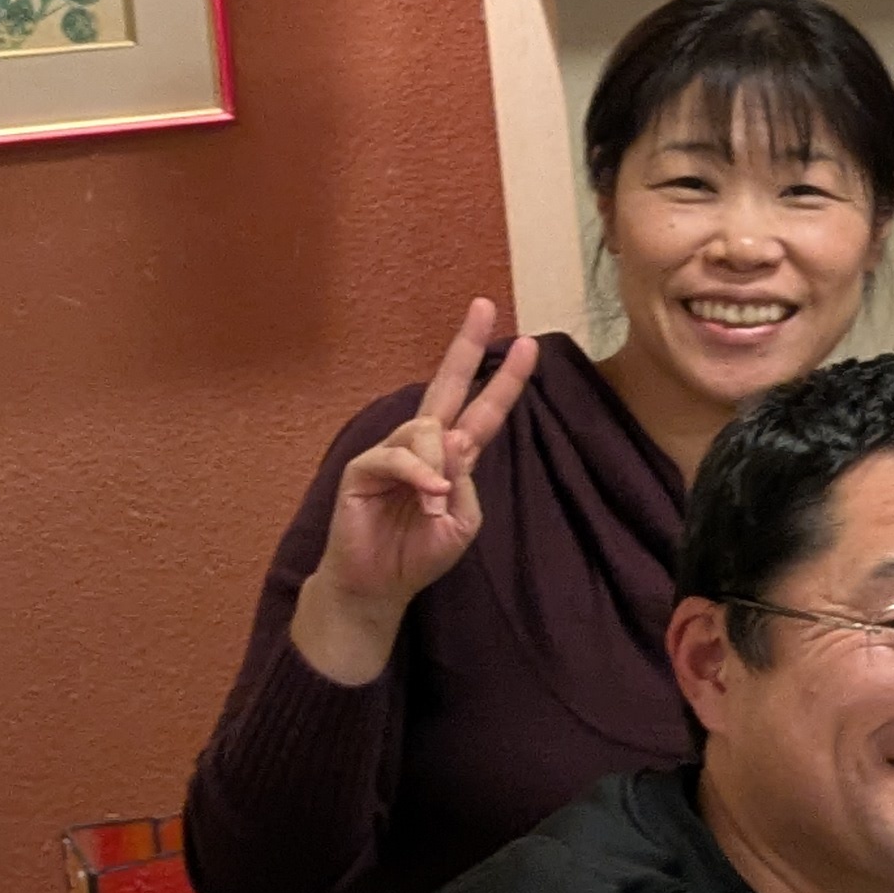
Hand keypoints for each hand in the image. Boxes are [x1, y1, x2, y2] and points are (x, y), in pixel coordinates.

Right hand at [289, 300, 539, 683]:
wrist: (379, 586)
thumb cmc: (420, 553)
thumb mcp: (462, 522)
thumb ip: (466, 483)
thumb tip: (454, 444)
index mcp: (454, 456)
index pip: (484, 410)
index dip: (506, 380)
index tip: (529, 345)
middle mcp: (424, 446)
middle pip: (448, 385)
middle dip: (467, 346)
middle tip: (484, 305)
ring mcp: (392, 453)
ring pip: (426, 429)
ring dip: (437, 465)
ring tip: (434, 504)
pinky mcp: (363, 468)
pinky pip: (396, 455)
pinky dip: (417, 473)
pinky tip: (427, 494)